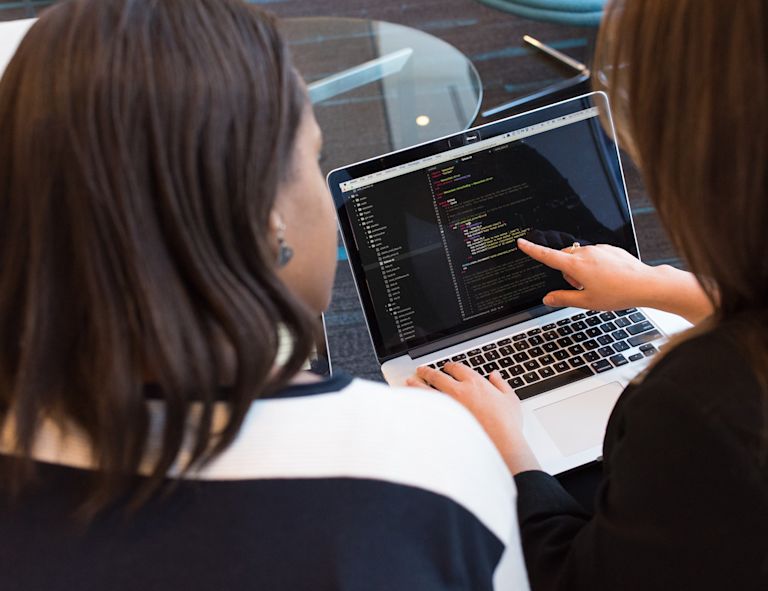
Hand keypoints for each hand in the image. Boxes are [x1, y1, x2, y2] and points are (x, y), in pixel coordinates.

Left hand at [407, 363, 539, 473]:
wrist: (500, 443)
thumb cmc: (506, 424)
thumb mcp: (510, 399)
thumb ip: (501, 384)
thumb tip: (495, 376)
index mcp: (475, 383)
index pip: (457, 368)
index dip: (450, 366)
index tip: (447, 367)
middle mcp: (459, 391)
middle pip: (437, 376)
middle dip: (428, 371)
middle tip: (422, 370)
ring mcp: (449, 406)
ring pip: (427, 390)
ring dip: (417, 384)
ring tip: (410, 381)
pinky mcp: (444, 420)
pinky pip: (427, 408)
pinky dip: (419, 403)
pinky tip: (414, 403)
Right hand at [517, 238, 713, 323]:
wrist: (645, 284)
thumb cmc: (618, 293)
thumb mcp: (586, 302)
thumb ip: (563, 298)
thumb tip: (548, 299)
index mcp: (576, 266)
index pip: (547, 256)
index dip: (532, 250)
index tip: (522, 243)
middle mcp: (585, 253)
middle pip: (564, 258)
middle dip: (566, 271)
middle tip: (581, 288)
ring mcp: (598, 249)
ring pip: (579, 257)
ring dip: (581, 269)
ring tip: (598, 284)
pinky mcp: (609, 249)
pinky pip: (594, 255)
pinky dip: (594, 265)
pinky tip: (607, 278)